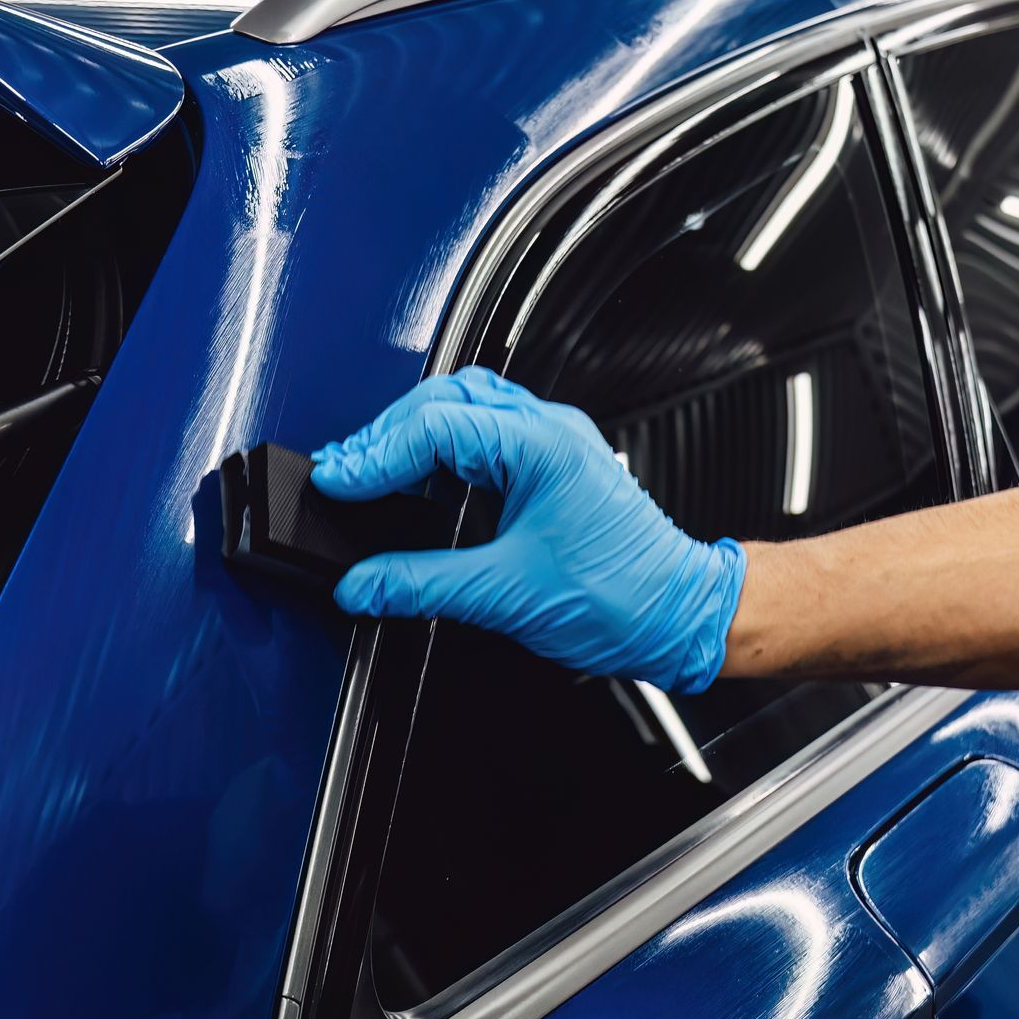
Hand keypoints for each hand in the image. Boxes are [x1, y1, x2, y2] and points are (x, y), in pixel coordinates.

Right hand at [311, 367, 745, 695]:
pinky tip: (418, 478)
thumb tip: (362, 583)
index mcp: (541, 445)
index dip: (376, 455)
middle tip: (342, 475)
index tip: (336, 481)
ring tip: (370, 470)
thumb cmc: (625, 597)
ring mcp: (551, 445)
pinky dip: (441, 451)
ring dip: (411, 436)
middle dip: (385, 436)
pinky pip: (485, 435)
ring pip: (464, 410)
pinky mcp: (550, 468)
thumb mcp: (506, 595)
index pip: (434, 428)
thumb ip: (421, 584)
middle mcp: (547, 431)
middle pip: (444, 402)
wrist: (681, 616)